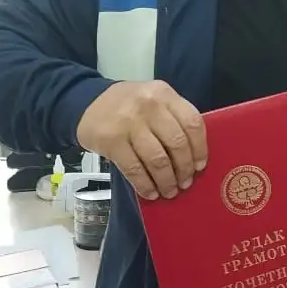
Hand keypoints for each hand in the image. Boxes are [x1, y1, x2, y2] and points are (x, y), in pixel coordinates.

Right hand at [76, 80, 206, 200]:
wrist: (86, 103)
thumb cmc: (128, 106)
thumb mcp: (153, 100)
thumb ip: (172, 118)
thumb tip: (193, 157)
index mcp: (164, 94)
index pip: (192, 123)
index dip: (200, 149)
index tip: (200, 166)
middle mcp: (149, 106)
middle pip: (177, 143)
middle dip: (184, 169)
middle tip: (185, 183)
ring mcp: (129, 123)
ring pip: (157, 159)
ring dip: (166, 181)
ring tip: (170, 191)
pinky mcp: (111, 141)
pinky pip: (134, 168)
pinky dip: (145, 185)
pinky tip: (150, 193)